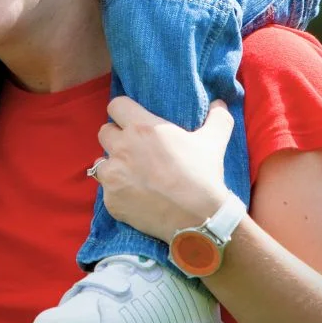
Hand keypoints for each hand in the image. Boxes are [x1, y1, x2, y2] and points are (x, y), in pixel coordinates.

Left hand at [93, 97, 232, 242]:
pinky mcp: (111, 200)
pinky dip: (116, 192)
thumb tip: (220, 103)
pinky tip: (134, 196)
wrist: (198, 219)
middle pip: (104, 132)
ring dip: (112, 165)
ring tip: (130, 174)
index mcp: (142, 127)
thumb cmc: (203, 176)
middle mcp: (122, 147)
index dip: (123, 111)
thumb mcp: (214, 141)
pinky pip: (105, 190)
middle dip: (116, 138)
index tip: (132, 120)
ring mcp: (113, 175)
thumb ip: (217, 118)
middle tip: (133, 149)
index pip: (115, 105)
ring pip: (101, 162)